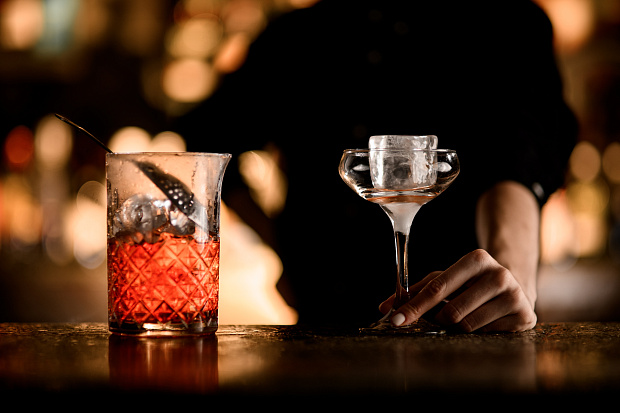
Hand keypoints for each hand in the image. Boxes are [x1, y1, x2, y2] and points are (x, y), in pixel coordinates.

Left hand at [379, 249, 536, 332]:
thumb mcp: (445, 281)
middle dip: (439, 320)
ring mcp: (515, 295)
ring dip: (458, 327)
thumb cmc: (470, 286)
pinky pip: (486, 335)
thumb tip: (384, 308)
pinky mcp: (525, 316)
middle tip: (442, 317)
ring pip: (467, 326)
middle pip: (451, 311)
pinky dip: (478, 332)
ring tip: (467, 315)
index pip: (437, 288)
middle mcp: (499, 274)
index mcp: (476, 259)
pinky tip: (486, 321)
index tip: (397, 320)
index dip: (415, 307)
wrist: (515, 290)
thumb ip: (415, 293)